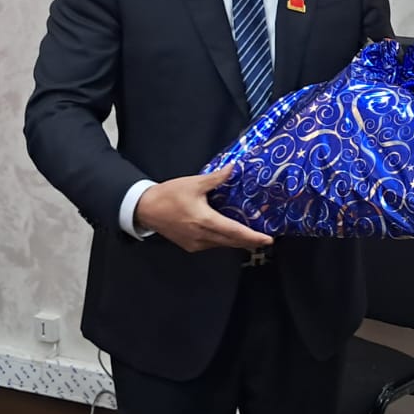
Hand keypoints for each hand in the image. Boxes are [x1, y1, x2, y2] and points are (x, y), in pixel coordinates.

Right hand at [133, 168, 272, 252]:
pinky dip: (223, 241)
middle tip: (266, 239)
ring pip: (222, 245)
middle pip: (232, 242)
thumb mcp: (194, 183)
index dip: (253, 237)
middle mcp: (202, 236)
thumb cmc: (169, 195)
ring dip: (237, 242)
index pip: (235, 232)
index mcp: (205, 221)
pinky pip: (212, 245)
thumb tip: (233, 168)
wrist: (145, 209)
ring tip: (252, 237)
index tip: (268, 239)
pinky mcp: (190, 246)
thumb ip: (216, 178)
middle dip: (250, 241)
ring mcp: (196, 244)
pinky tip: (229, 235)